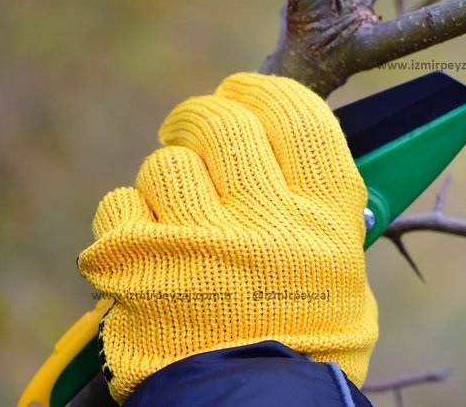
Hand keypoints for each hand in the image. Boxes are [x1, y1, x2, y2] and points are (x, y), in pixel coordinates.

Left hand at [78, 73, 376, 402]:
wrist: (252, 403)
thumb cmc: (306, 338)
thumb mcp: (344, 270)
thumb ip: (327, 208)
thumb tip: (302, 149)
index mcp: (325, 217)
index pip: (297, 116)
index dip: (265, 91)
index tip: (247, 90)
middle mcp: (269, 222)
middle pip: (224, 123)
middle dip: (203, 117)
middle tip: (197, 130)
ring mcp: (202, 242)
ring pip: (167, 163)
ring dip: (168, 176)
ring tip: (177, 205)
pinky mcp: (140, 266)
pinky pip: (120, 203)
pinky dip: (129, 216)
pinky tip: (146, 241)